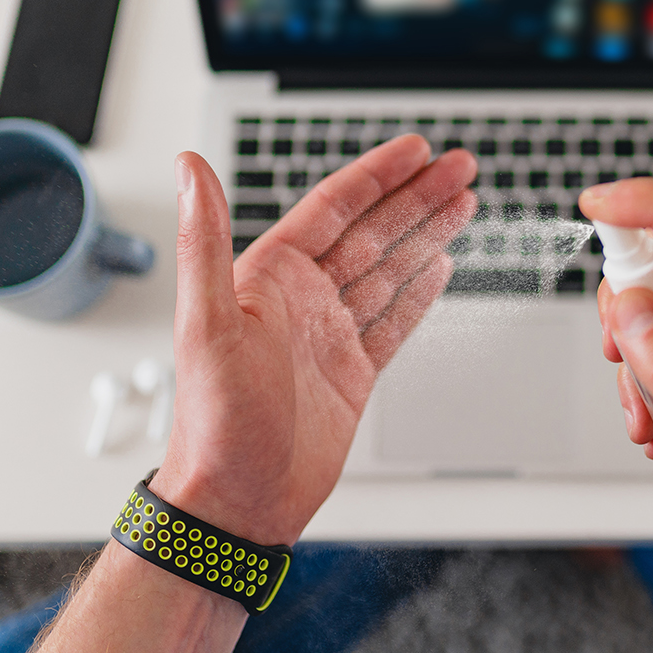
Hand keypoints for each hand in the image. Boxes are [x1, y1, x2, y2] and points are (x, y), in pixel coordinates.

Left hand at [151, 136, 475, 545]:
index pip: (333, 208)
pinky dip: (420, 292)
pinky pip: (393, 320)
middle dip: (418, 197)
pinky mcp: (351, 373)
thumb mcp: (207, 325)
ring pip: (389, 270)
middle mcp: (301, 300)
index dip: (377, 175)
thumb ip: (203, 240)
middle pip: (372, 231)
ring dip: (427, 235)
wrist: (237, 503)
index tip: (417, 150)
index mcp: (268, 278)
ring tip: (464, 203)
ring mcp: (329, 336)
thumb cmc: (213, 424)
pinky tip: (440, 265)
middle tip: (461, 167)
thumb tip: (188, 166)